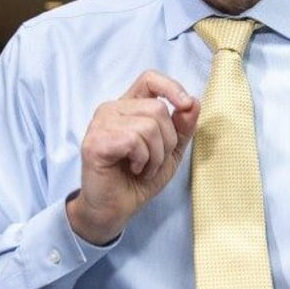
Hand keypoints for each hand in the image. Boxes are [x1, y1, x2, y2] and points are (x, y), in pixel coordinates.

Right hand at [67, 70, 198, 244]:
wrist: (117, 209)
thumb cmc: (139, 179)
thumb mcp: (171, 150)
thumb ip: (183, 126)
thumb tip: (193, 102)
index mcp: (129, 106)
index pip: (150, 79)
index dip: (171, 87)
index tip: (185, 105)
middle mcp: (112, 109)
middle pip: (157, 108)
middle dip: (167, 140)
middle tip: (154, 161)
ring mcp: (101, 123)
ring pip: (149, 125)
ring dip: (156, 154)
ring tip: (143, 167)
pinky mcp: (96, 142)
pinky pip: (135, 140)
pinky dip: (143, 160)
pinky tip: (133, 169)